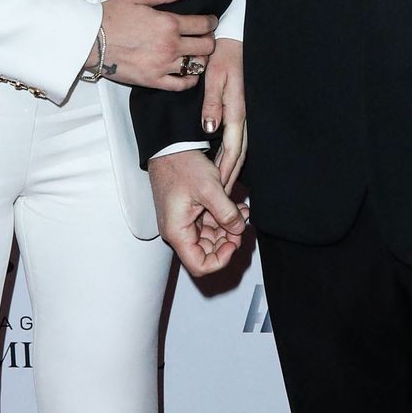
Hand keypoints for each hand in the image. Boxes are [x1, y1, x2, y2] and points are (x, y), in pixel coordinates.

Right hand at [99, 0, 215, 90]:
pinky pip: (181, 85)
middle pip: (206, 46)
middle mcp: (170, 45)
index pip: (203, 24)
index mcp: (168, 23)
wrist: (91, 39)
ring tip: (196, 54)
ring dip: (201, 59)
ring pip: (197, 65)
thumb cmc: (111, 16)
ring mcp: (163, 65)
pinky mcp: (153, 80)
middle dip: (209, 40)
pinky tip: (189, 74)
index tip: (210, 22)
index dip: (211, 22)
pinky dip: (190, 80)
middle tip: (205, 38)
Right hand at [148, 149, 248, 276]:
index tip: (234, 242)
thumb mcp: (210, 189)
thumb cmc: (180, 165)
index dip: (221, 259)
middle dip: (227, 241)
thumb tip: (238, 229)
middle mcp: (178, 231)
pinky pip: (208, 224)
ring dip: (228, 228)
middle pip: (206, 252)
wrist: (170, 146)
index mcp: (177, 232)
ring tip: (242, 212)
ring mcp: (183, 222)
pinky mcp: (188, 213)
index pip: (199, 265)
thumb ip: (227, 213)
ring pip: (210, 238)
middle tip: (241, 225)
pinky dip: (223, 218)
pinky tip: (235, 207)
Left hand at [201, 38, 246, 193]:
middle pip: (239, 155)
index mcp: (236, 112)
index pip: (232, 151)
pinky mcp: (242, 112)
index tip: (217, 190)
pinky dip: (233, 155)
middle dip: (230, 177)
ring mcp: (245, 115)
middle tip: (221, 198)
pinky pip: (239, 139)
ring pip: (240, 149)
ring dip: (232, 169)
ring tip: (223, 187)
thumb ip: (211, 105)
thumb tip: (209, 129)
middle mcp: (244, 117)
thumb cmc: (223, 58)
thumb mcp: (214, 78)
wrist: (236, 42)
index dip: (225, 172)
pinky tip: (226, 163)